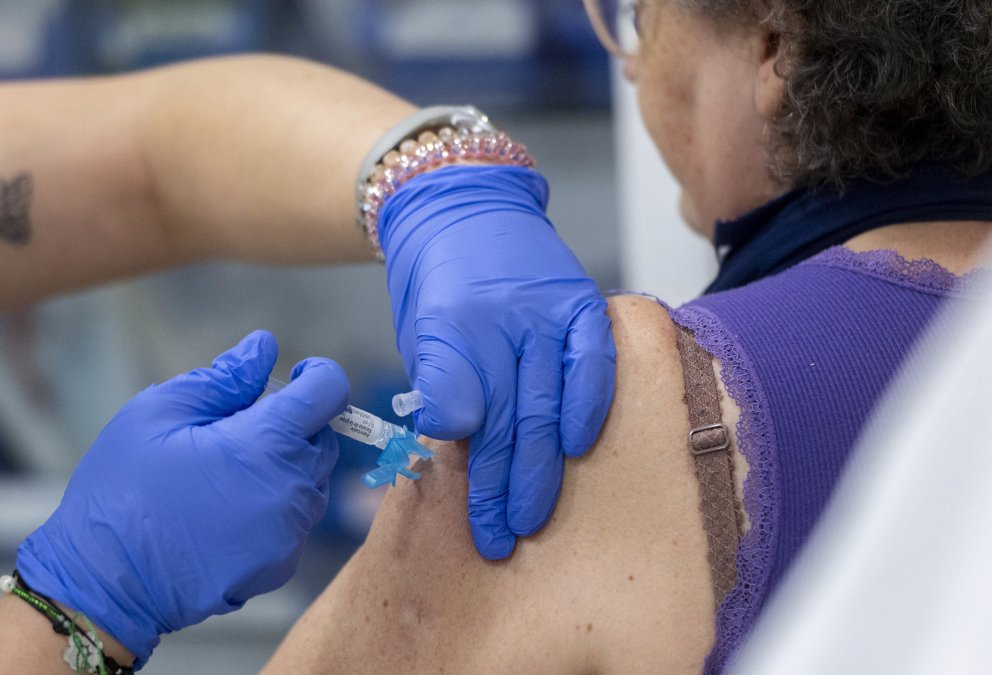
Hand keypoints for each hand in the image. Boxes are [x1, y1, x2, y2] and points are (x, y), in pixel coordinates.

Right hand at [16, 330, 347, 666]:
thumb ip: (222, 378)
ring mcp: (289, 533)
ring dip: (283, 465)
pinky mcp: (280, 566)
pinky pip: (294, 520)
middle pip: (321, 438)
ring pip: (310, 481)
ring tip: (225, 471)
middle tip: (237, 426)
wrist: (104, 584)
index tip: (297, 374)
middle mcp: (291, 490)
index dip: (317, 375)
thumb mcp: (159, 413)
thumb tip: (263, 348)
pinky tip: (225, 510)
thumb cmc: (123, 491)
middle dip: (293, 422)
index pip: (328, 391)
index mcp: (265, 444)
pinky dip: (273, 505)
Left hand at [381, 165, 614, 559]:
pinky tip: (580, 444)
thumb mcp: (420, 331)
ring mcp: (547, 309)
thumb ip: (440, 382)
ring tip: (533, 517)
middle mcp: (503, 319)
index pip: (462, 413)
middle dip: (503, 486)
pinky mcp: (580, 301)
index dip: (470, 473)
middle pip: (508, 418)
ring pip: (548, 401)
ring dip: (542, 465)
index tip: (471, 521)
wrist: (461, 206)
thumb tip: (454, 435)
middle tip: (499, 539)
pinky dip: (589, 404)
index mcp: (450, 327)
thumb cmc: (436, 281)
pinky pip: (592, 361)